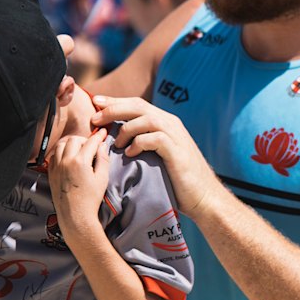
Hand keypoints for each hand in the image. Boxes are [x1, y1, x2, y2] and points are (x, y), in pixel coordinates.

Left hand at [48, 128, 108, 239]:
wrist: (75, 216)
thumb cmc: (90, 199)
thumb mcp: (102, 179)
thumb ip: (103, 159)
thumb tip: (102, 146)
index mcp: (80, 162)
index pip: (90, 142)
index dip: (98, 136)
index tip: (103, 133)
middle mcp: (66, 161)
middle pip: (74, 140)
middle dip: (84, 140)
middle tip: (91, 145)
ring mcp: (56, 167)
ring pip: (61, 145)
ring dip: (71, 144)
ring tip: (79, 150)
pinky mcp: (51, 173)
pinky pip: (53, 156)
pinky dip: (61, 153)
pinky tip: (68, 158)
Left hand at [91, 95, 219, 218]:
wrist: (203, 196)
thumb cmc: (177, 180)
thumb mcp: (157, 156)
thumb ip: (143, 143)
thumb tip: (116, 141)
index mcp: (165, 122)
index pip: (136, 104)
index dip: (115, 102)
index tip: (95, 104)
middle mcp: (171, 123)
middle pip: (138, 106)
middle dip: (114, 109)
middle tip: (95, 118)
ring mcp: (176, 135)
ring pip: (145, 118)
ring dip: (125, 128)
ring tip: (115, 143)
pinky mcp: (177, 150)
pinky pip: (154, 138)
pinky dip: (139, 143)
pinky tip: (130, 154)